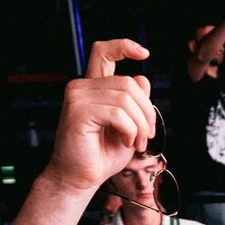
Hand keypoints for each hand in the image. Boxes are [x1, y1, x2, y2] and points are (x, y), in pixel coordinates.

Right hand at [47, 39, 153, 196]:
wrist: (80, 179)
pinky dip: (130, 130)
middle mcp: (81, 87)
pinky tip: (126, 142)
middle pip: (129, 82)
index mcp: (92, 88)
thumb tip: (142, 79)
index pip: (103, 52)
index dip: (124, 46)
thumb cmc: (100, 155)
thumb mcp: (127, 125)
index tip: (144, 53)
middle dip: (146, 111)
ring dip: (140, 125)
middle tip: (147, 136)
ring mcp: (77, 98)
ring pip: (126, 98)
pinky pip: (118, 113)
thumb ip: (134, 102)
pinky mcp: (78, 112)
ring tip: (137, 143)